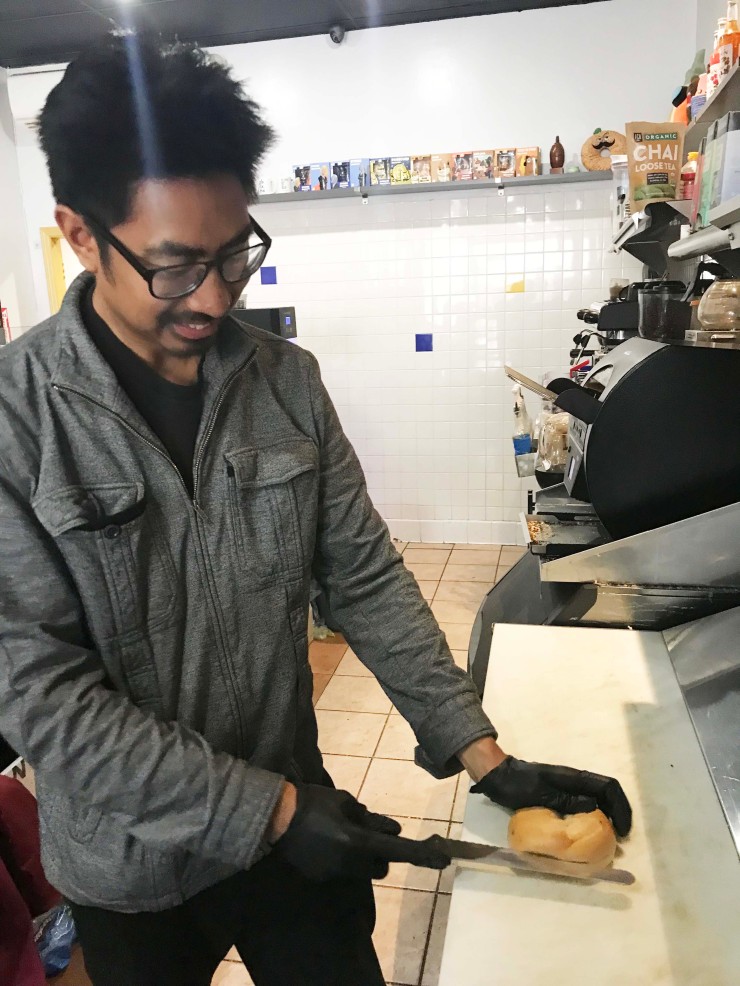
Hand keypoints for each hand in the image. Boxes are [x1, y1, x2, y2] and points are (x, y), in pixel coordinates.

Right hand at [272, 784, 450, 881]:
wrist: (276, 817)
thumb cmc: (313, 802)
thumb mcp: (345, 802)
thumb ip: (370, 818)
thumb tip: (392, 829)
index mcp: (358, 841)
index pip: (398, 850)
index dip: (422, 855)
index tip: (444, 859)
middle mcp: (350, 863)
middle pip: (381, 866)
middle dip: (382, 854)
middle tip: (369, 834)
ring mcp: (335, 874)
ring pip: (363, 871)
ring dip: (363, 858)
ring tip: (345, 837)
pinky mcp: (322, 879)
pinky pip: (342, 872)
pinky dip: (342, 860)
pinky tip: (327, 843)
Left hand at [471, 756, 631, 836]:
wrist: (498, 777)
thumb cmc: (518, 784)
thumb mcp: (542, 795)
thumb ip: (566, 801)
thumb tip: (594, 810)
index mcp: (574, 778)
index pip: (607, 787)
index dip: (620, 807)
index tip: (622, 831)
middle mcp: (576, 782)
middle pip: (606, 795)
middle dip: (617, 816)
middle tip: (619, 841)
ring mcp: (568, 789)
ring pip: (597, 803)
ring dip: (606, 820)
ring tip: (607, 842)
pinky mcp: (561, 798)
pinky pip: (583, 808)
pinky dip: (591, 822)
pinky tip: (587, 837)